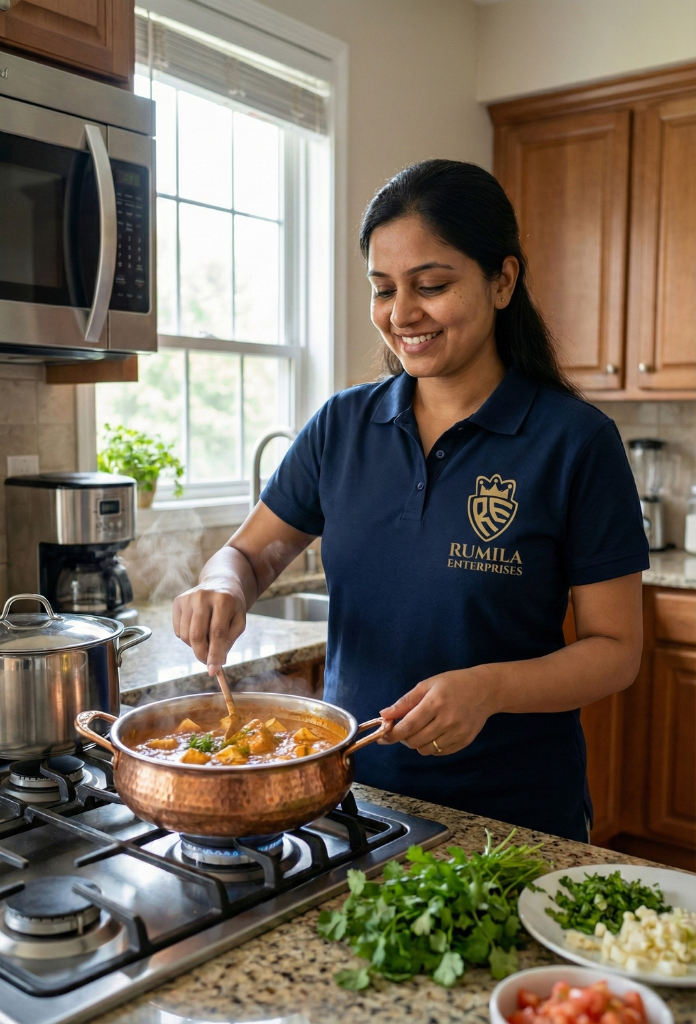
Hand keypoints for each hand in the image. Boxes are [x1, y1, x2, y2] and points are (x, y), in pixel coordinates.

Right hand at [172, 577, 246, 674]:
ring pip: (186, 635)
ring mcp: (188, 598)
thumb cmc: (232, 605)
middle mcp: (203, 596)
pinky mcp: (178, 601)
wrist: (221, 581)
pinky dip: (187, 637)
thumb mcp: (239, 621)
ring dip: (195, 646)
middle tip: (208, 663)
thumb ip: (228, 641)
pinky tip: (198, 627)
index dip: (214, 654)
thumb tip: (216, 663)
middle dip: (202, 654)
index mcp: (223, 600)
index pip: (216, 633)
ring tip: (207, 638)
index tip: (212, 671)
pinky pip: (178, 630)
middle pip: (197, 635)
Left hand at [379, 666, 498, 755]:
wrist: (484, 690)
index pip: (408, 726)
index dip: (392, 734)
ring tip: (419, 730)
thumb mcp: (427, 685)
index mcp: (435, 703)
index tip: (383, 736)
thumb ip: (405, 702)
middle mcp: (447, 720)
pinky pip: (439, 752)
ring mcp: (457, 732)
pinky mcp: (464, 741)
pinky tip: (433, 733)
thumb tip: (385, 714)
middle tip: (403, 729)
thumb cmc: (453, 684)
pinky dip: (431, 746)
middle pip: (415, 741)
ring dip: (416, 743)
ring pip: (426, 749)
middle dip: (403, 738)